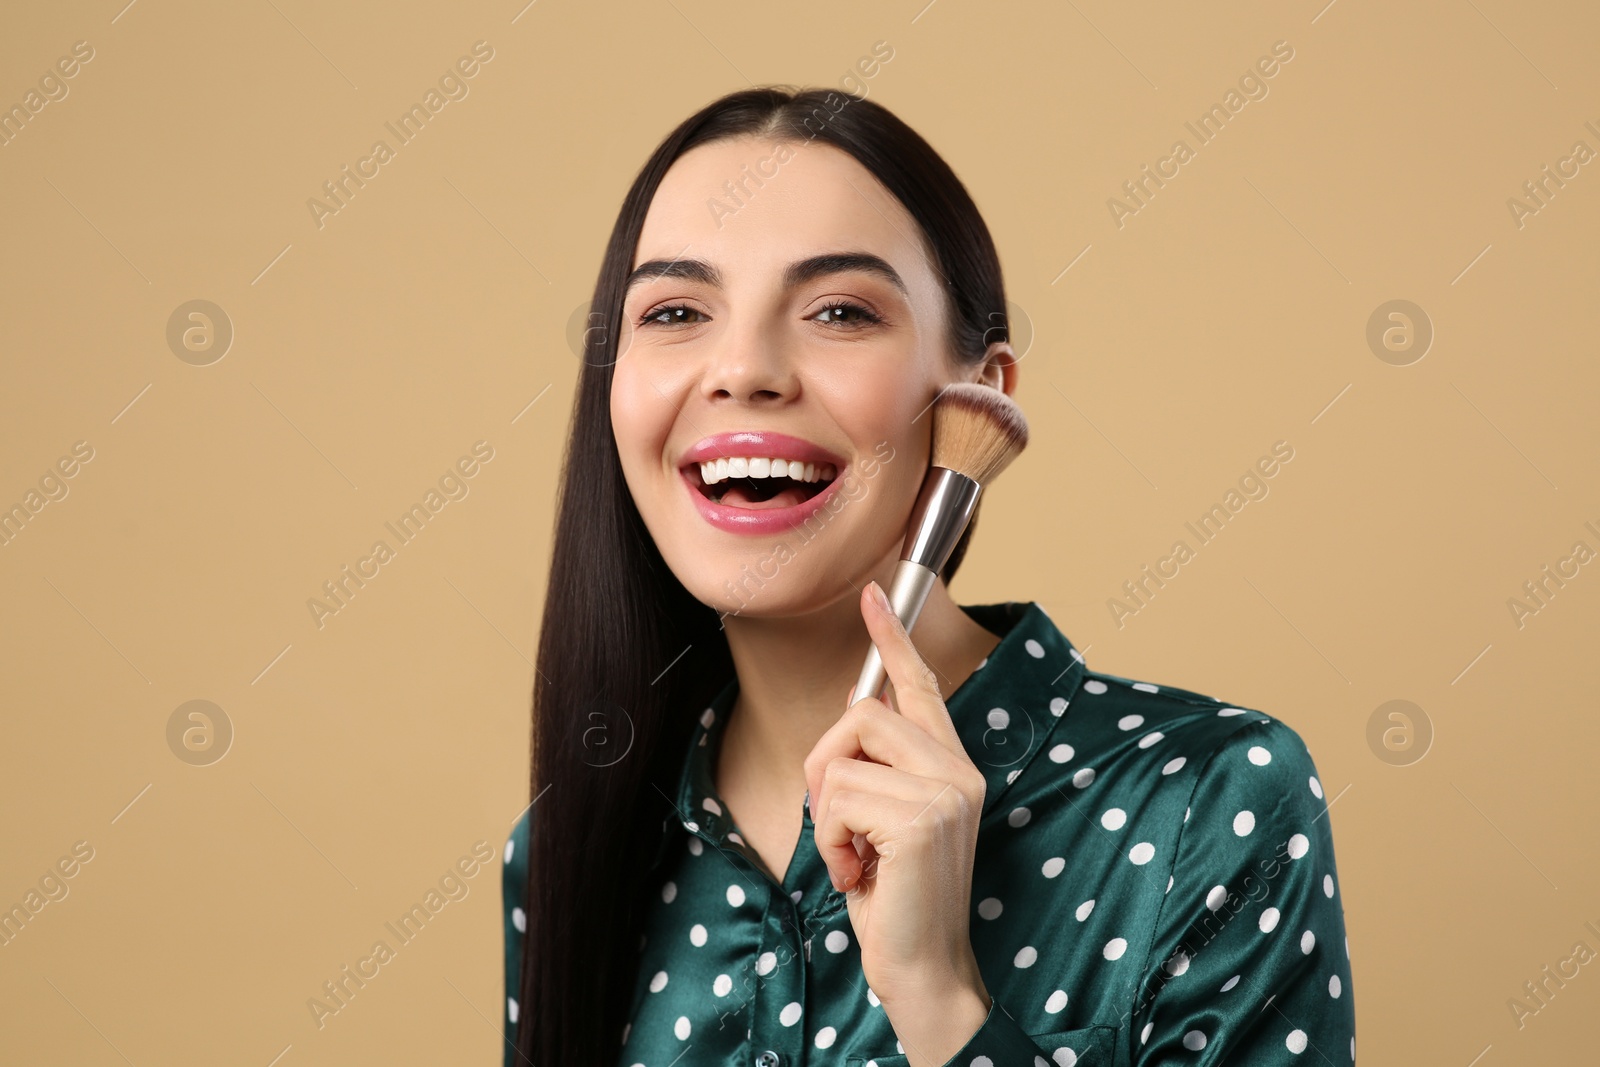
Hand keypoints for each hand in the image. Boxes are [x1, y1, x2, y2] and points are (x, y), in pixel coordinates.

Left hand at [803, 579, 990, 1021]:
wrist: (924, 969)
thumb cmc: (897, 900)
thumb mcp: (883, 823)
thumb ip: (878, 768)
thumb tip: (854, 702)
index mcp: (951, 766)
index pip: (920, 686)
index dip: (894, 637)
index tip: (873, 593)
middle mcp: (957, 770)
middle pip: (859, 713)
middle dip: (824, 765)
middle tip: (836, 825)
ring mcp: (946, 792)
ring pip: (841, 758)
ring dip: (827, 816)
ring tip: (855, 858)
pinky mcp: (922, 819)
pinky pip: (839, 799)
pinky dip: (832, 843)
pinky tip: (860, 875)